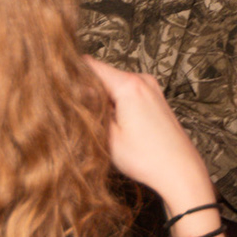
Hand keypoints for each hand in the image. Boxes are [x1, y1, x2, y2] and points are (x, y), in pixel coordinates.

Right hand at [85, 57, 212, 207]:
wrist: (181, 171)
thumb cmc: (146, 158)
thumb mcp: (108, 137)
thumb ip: (90, 110)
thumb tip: (74, 93)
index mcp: (129, 85)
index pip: (89, 65)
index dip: (70, 75)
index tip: (56, 88)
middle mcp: (142, 79)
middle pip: (102, 74)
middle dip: (86, 89)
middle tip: (72, 110)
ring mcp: (151, 87)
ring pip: (115, 84)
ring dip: (102, 97)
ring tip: (94, 120)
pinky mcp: (156, 97)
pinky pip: (128, 91)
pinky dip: (116, 102)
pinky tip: (112, 122)